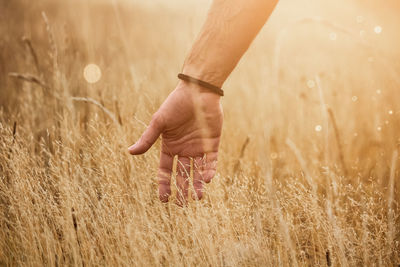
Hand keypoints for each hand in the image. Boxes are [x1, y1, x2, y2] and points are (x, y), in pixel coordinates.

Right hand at [128, 81, 222, 204]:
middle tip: (183, 204)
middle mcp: (184, 150)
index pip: (166, 170)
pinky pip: (211, 160)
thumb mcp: (159, 123)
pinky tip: (207, 179)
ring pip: (198, 171)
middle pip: (182, 174)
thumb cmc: (175, 104)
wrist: (197, 90)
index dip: (164, 185)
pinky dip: (209, 170)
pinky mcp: (212, 143)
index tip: (164, 199)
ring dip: (197, 184)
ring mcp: (198, 147)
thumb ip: (148, 139)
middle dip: (182, 189)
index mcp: (169, 146)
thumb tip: (130, 152)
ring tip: (197, 197)